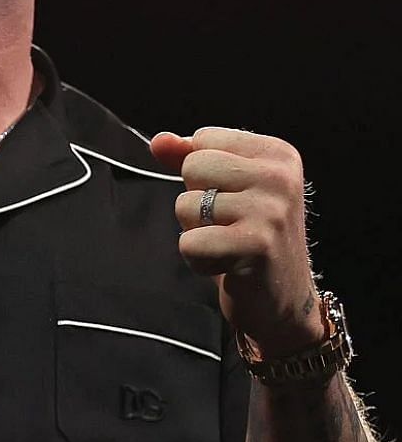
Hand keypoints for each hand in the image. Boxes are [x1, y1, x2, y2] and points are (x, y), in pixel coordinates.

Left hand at [151, 127, 324, 357]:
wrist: (282, 301)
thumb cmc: (248, 239)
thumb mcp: (226, 189)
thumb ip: (190, 157)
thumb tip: (159, 141)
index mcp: (277, 154)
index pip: (204, 140)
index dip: (203, 175)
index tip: (234, 199)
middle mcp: (280, 177)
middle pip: (193, 167)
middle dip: (196, 201)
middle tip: (228, 225)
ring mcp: (271, 211)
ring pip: (187, 205)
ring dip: (196, 232)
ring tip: (229, 245)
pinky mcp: (257, 245)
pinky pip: (189, 242)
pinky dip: (197, 259)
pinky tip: (226, 265)